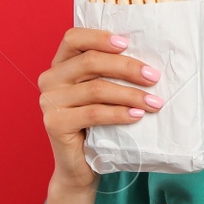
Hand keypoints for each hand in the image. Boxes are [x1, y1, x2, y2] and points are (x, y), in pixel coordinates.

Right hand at [37, 27, 163, 191]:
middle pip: (90, 62)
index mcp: (60, 65)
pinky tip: (137, 116)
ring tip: (154, 102)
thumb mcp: (101, 93)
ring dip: (131, 94)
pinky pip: (94, 113)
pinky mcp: (54, 123)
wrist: (80, 166)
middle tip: (154, 76)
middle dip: (127, 67)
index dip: (100, 37)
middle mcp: (49, 79)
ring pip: (96, 89)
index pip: (73, 38)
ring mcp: (49, 102)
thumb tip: (147, 61)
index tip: (127, 43)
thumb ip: (109, 74)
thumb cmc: (96, 125)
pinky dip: (119, 113)